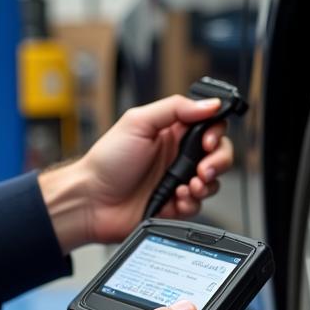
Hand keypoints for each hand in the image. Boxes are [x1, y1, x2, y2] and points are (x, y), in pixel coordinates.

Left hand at [39, 96, 233, 251]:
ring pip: (212, 182)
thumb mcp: (137, 122)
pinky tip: (177, 198)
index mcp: (171, 132)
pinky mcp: (175, 205)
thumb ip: (175, 108)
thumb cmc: (107, 161)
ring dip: (205, 184)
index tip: (208, 141)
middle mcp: (177, 156)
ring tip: (187, 185)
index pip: (209, 125)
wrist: (91, 201)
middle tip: (203, 168)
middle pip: (218, 154)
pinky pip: (198, 205)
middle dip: (218, 161)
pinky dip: (192, 202)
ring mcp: (177, 181)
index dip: (216, 133)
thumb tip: (209, 104)